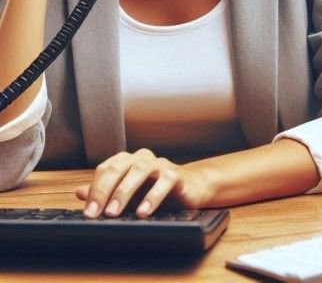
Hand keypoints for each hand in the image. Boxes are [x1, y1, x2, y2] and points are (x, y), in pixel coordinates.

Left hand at [76, 148, 210, 217]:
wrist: (191, 188)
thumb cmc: (155, 191)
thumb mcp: (128, 194)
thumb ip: (106, 192)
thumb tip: (79, 192)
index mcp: (128, 161)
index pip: (106, 169)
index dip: (95, 189)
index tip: (88, 213)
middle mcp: (142, 158)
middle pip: (119, 167)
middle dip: (104, 191)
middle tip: (95, 214)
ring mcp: (160, 164)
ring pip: (139, 170)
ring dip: (124, 192)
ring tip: (113, 213)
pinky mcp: (176, 174)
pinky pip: (164, 181)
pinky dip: (152, 196)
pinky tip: (143, 212)